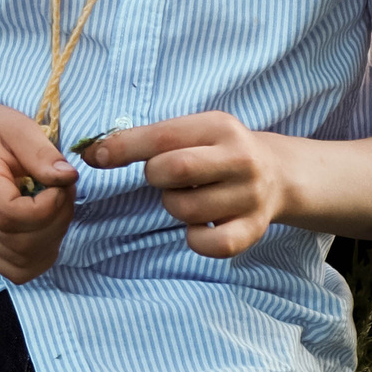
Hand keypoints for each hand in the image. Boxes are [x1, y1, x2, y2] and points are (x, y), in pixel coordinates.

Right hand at [0, 101, 77, 281]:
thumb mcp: (16, 125)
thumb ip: (41, 151)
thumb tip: (68, 177)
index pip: (9, 216)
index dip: (47, 207)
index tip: (61, 183)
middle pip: (20, 245)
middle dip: (58, 221)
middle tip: (66, 191)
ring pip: (22, 264)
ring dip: (53, 240)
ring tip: (57, 207)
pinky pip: (17, 270)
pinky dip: (41, 256)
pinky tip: (47, 227)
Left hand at [84, 111, 288, 257]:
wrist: (278, 174)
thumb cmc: (219, 152)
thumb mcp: (195, 131)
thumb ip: (151, 139)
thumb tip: (93, 152)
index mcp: (219, 127)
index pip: (162, 136)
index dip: (122, 147)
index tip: (94, 157)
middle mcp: (240, 159)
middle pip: (174, 170)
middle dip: (155, 176)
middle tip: (164, 177)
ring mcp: (249, 196)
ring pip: (185, 209)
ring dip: (174, 206)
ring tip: (189, 196)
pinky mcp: (253, 229)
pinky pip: (209, 244)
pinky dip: (195, 238)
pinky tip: (200, 225)